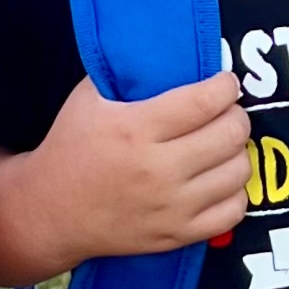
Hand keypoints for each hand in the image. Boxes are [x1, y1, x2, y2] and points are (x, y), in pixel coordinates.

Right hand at [25, 68, 248, 264]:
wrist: (50, 212)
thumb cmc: (72, 147)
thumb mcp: (88, 98)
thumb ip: (127, 73)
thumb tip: (173, 53)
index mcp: (135, 129)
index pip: (206, 102)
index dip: (226, 87)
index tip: (224, 84)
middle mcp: (157, 170)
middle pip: (230, 134)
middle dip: (235, 115)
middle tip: (225, 112)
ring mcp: (169, 207)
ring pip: (238, 171)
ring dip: (236, 152)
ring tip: (221, 145)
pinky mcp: (176, 235)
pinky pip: (233, 211)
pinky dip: (234, 192)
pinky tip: (217, 180)